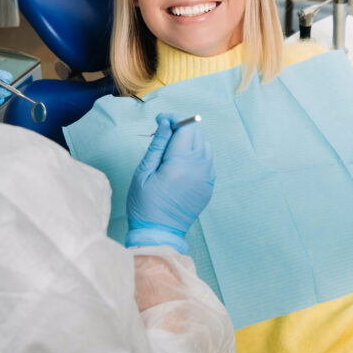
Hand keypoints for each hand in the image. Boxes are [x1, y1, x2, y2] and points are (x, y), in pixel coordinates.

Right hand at [126, 113, 214, 253]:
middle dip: (181, 129)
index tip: (160, 120)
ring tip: (172, 152)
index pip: (186, 127)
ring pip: (204, 146)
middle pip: (197, 134)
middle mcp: (199, 168)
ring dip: (190, 142)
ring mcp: (207, 177)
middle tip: (163, 136)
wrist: (159, 233)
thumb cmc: (145, 203)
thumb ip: (157, 144)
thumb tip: (165, 122)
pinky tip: (181, 165)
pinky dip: (196, 156)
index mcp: (181, 163)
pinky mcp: (209, 185)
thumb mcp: (144, 172)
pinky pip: (207, 161)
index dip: (173, 119)